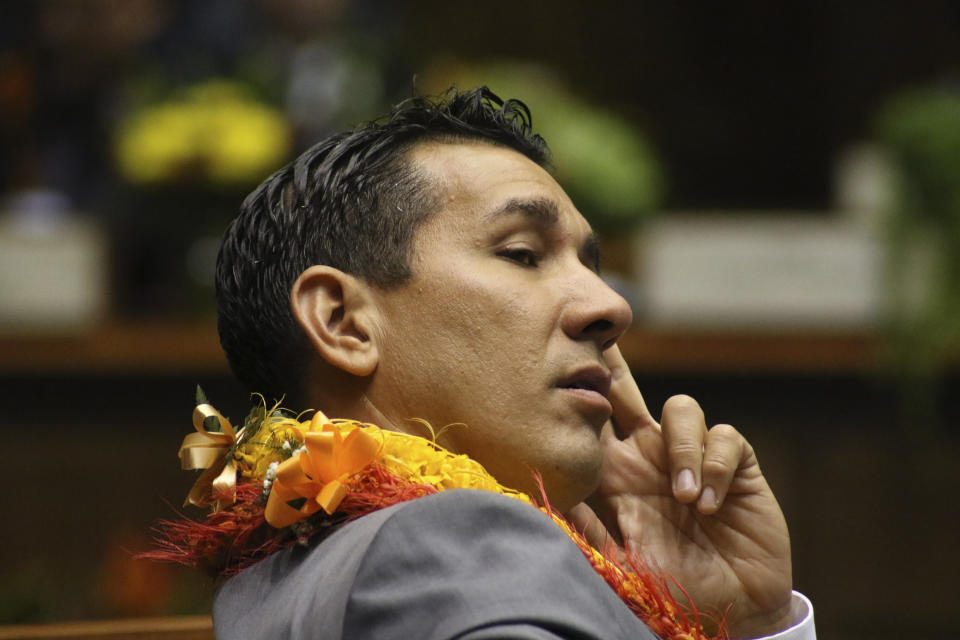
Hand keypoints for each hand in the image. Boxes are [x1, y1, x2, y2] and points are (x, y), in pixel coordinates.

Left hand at [567, 346, 792, 638]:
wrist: (728, 612)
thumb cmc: (668, 589)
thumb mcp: (615, 560)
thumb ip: (583, 524)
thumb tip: (540, 488)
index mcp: (613, 475)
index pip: (586, 423)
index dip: (575, 392)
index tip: (557, 363)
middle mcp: (647, 457)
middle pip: (624, 393)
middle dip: (614, 368)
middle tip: (603, 343)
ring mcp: (690, 457)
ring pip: (681, 408)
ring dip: (682, 447)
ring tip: (684, 498)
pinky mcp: (733, 466)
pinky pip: (724, 438)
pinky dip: (715, 468)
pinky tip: (710, 506)